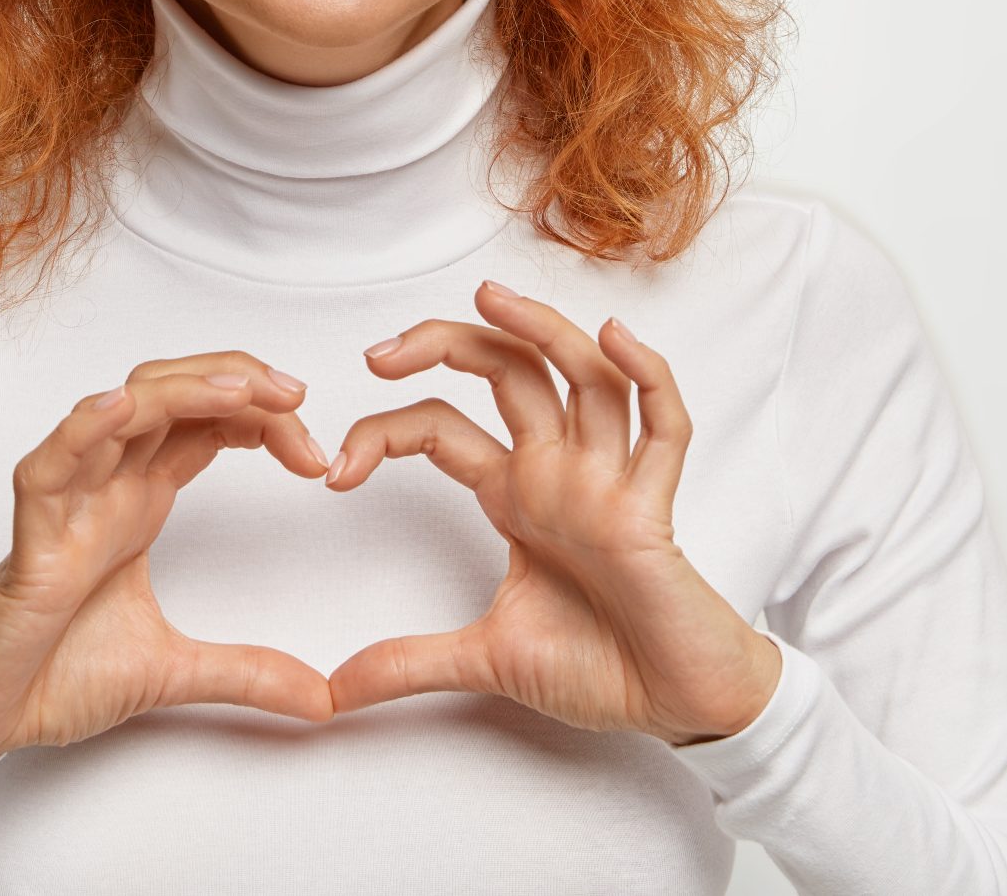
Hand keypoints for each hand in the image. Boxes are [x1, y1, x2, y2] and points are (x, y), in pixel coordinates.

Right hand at [0, 351, 336, 761]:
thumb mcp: (175, 672)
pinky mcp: (32, 541)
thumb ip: (249, 675)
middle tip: (295, 394)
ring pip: (118, 413)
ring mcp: (68, 506)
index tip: (316, 446)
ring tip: (238, 390)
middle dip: (233, 382)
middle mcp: (105, 488)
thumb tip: (322, 699)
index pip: (205, 426)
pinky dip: (82, 433)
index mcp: (138, 501)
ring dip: (180, 392)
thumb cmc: (55, 673)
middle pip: (171, 397)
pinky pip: (49, 469)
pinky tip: (120, 410)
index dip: (261, 416)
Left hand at [321, 281, 781, 744]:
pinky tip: (615, 341)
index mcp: (516, 493)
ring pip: (583, 377)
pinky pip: (663, 428)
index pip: (443, 427)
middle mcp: (560, 471)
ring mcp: (610, 482)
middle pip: (508, 373)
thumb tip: (332, 693)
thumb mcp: (484, 661)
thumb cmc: (600, 666)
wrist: (674, 708)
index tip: (337, 472)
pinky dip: (647, 378)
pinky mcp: (656, 509)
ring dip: (543, 332)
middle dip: (448, 345)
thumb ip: (408, 664)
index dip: (385, 433)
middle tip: (383, 350)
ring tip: (493, 297)